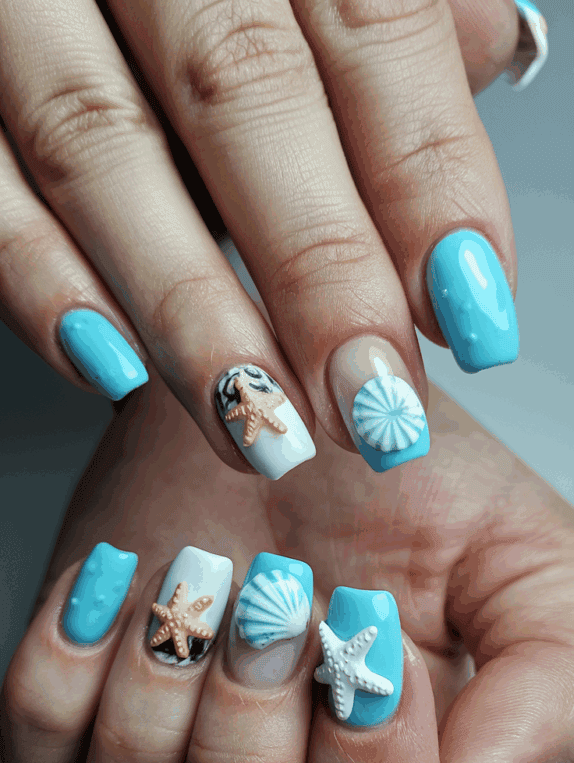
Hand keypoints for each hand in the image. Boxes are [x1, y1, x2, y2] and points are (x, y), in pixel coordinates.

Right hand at [0, 0, 546, 483]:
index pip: (372, 30)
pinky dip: (40, 277)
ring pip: (102, 148)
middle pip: (245, 96)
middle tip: (373, 406)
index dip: (428, 179)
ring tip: (261, 426)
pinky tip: (111, 368)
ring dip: (189, 312)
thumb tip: (489, 53)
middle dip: (319, 271)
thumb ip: (385, 8)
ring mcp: (25, 4)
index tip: (470, 313)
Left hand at [2, 364, 571, 762]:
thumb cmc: (419, 496)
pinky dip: (66, 673)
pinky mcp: (74, 734)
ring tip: (205, 579)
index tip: (377, 656)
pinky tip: (123, 580)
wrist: (304, 405)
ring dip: (158, 720)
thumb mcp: (529, 580)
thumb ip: (534, 715)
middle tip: (279, 616)